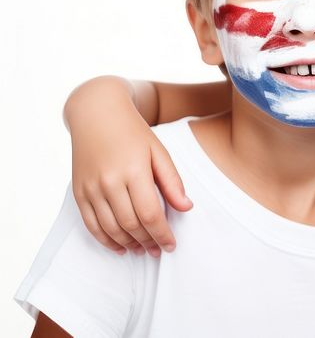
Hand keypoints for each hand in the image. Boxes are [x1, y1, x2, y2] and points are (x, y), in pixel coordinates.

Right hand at [66, 77, 191, 254]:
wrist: (97, 113)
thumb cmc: (133, 131)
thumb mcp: (159, 151)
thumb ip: (172, 181)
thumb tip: (186, 207)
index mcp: (133, 170)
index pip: (150, 213)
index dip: (162, 233)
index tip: (172, 244)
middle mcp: (109, 181)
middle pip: (130, 224)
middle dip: (147, 241)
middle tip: (159, 250)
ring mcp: (90, 188)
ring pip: (110, 228)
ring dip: (128, 244)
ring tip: (143, 250)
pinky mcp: (78, 192)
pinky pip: (91, 224)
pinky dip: (105, 239)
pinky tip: (119, 246)